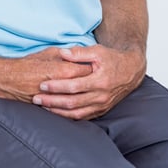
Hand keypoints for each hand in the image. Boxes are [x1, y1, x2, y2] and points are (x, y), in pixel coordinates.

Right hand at [0, 48, 93, 102]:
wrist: (6, 79)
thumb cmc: (27, 63)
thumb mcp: (48, 52)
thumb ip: (65, 54)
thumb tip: (78, 55)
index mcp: (61, 70)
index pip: (84, 70)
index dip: (91, 68)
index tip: (97, 65)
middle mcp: (60, 86)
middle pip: (83, 85)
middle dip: (90, 82)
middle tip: (95, 78)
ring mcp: (56, 99)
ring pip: (77, 101)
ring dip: (85, 96)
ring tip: (89, 91)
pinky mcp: (51, 108)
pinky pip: (67, 111)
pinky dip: (75, 108)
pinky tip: (79, 104)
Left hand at [31, 45, 145, 119]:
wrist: (131, 71)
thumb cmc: (113, 59)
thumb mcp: (98, 51)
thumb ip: (79, 53)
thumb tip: (62, 53)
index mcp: (100, 81)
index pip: (74, 86)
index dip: (57, 86)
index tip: (42, 84)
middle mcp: (101, 96)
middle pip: (72, 102)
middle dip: (52, 101)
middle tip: (36, 98)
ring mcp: (101, 105)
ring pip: (76, 113)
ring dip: (58, 111)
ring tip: (43, 106)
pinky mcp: (101, 110)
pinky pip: (82, 117)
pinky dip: (68, 116)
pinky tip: (56, 112)